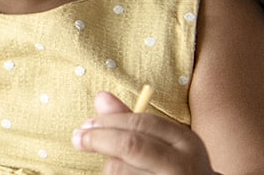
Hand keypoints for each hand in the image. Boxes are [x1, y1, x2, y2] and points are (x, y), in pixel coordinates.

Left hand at [72, 91, 214, 173]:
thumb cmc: (173, 167)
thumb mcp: (162, 142)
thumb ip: (132, 121)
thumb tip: (100, 96)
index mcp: (186, 141)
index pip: (142, 122)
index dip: (109, 120)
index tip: (86, 123)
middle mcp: (182, 164)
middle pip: (130, 145)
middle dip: (98, 139)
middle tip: (78, 139)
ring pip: (121, 169)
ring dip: (108, 165)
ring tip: (116, 166)